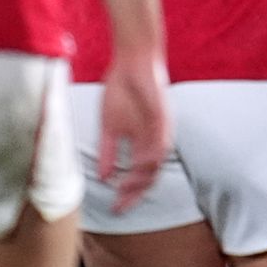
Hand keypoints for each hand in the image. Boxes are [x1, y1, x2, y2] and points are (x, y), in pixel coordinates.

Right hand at [98, 48, 170, 213]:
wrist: (131, 59)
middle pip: (151, 174)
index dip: (129, 192)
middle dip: (136, 192)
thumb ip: (108, 151)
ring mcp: (161, 127)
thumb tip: (103, 177)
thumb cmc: (121, 89)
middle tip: (121, 205)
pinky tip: (142, 165)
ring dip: (144, 176)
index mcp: (144, 142)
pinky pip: (162, 138)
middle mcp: (155, 138)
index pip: (141, 175)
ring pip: (158, 160)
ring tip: (127, 188)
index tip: (115, 207)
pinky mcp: (163, 114)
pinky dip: (153, 154)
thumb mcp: (109, 125)